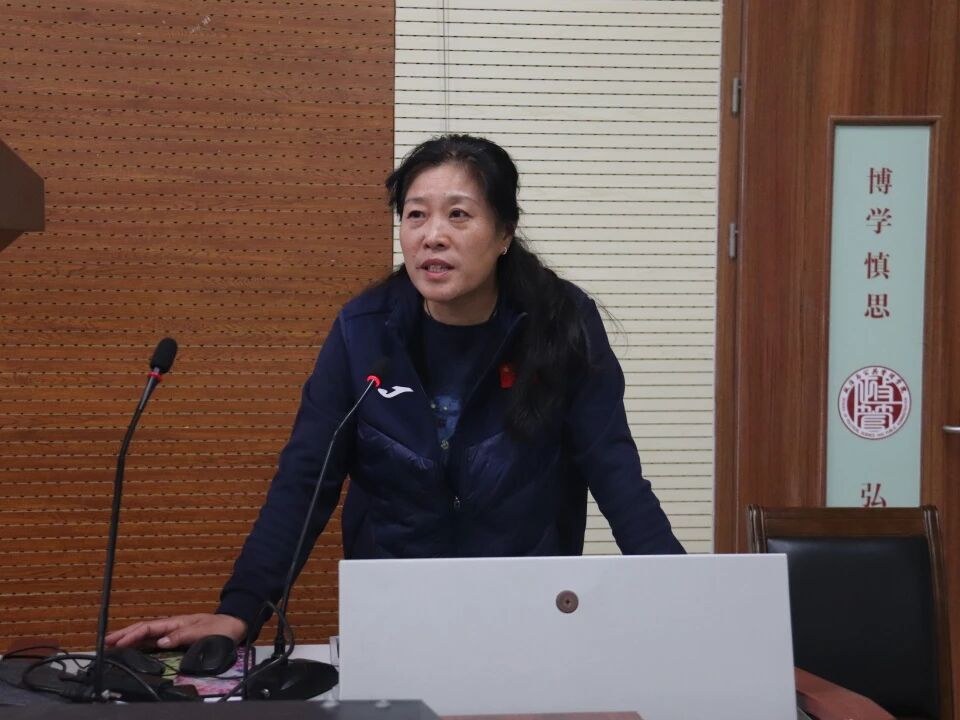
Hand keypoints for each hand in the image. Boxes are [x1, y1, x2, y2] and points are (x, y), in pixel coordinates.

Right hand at [105, 613, 247, 649]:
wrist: (234, 626)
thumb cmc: (220, 627)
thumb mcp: (202, 631)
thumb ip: (181, 636)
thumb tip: (161, 641)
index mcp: (175, 622)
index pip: (148, 628)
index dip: (131, 635)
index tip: (117, 642)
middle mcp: (171, 626)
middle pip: (143, 630)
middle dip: (123, 634)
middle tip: (104, 641)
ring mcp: (173, 631)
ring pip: (147, 635)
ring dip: (130, 638)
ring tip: (113, 644)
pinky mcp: (177, 638)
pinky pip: (154, 640)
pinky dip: (141, 643)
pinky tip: (134, 647)